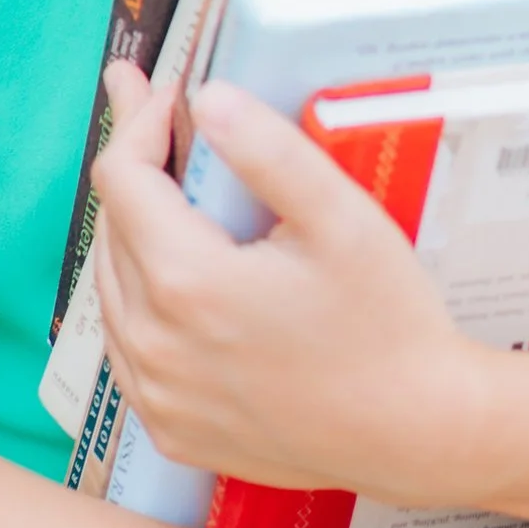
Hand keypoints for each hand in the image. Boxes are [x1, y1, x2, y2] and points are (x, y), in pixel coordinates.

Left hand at [92, 72, 488, 502]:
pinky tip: (180, 281)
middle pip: (113, 230)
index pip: (122, 177)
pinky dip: (142, 304)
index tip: (168, 94)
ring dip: (136, 236)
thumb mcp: (341, 219)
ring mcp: (156, 396)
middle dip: (139, 170)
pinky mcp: (170, 429)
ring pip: (114, 290)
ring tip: (174, 194)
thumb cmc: (387, 323)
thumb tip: (207, 98)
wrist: (414, 433)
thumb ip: (270, 150)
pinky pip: (130, 349)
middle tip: (167, 122)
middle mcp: (154, 345)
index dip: (140, 123)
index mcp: (186, 282)